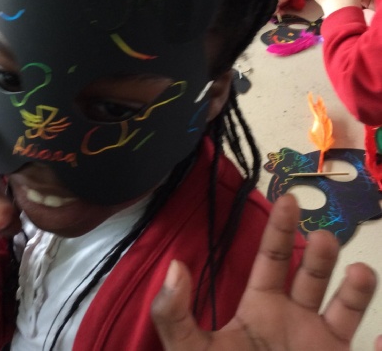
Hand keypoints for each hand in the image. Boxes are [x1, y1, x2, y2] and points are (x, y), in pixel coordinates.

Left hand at [151, 194, 376, 350]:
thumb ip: (175, 314)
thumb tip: (175, 265)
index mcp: (261, 309)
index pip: (272, 259)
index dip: (279, 229)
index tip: (289, 199)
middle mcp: (294, 321)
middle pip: (311, 277)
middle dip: (319, 255)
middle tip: (324, 238)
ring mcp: (319, 345)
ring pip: (344, 309)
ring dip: (354, 288)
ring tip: (360, 270)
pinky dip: (380, 347)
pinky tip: (380, 337)